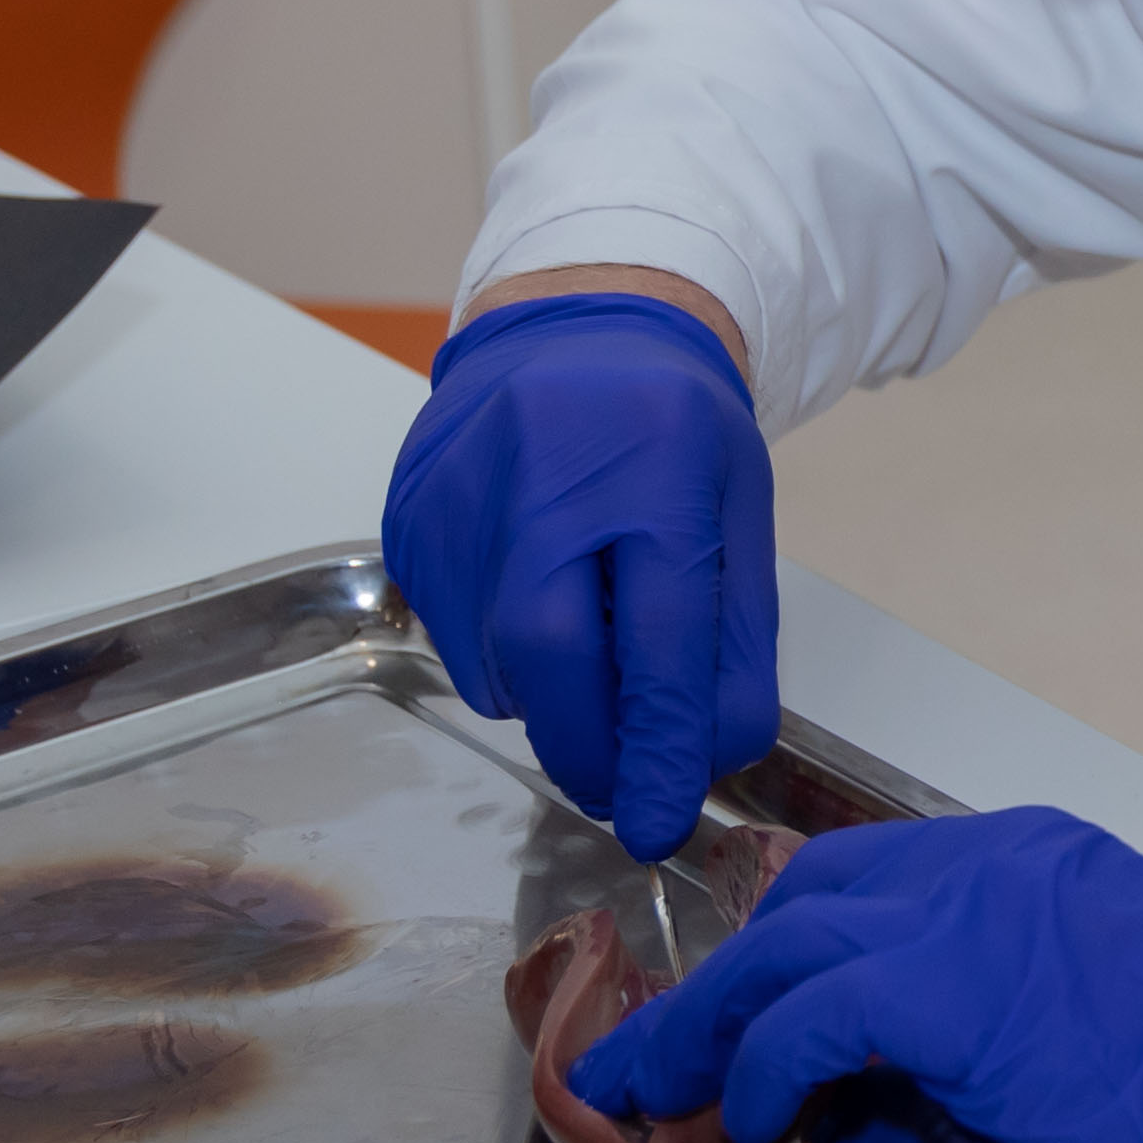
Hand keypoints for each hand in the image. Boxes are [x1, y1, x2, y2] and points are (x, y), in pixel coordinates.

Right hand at [385, 289, 779, 858]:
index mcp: (654, 466)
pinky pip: (449, 632)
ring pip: (493, 660)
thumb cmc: (671, 429)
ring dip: (547, 696)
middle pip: (546, 655)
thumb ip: (728, 642)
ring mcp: (460, 492)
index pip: (657, 638)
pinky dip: (499, 652)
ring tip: (587, 635)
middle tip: (615, 784)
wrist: (577, 322)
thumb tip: (701, 764)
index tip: (657, 820)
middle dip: (584, 747)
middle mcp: (543, 472)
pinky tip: (532, 591)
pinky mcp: (407, 515)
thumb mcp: (736, 515)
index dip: (656, 746)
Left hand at [567, 807, 1142, 1142]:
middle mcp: (1006, 864)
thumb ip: (977, 1063)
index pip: (860, 889)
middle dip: (712, 992)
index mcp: (1043, 865)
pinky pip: (820, 1010)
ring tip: (660, 1110)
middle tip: (649, 1074)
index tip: (718, 1042)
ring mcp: (994, 915)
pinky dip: (770, 1067)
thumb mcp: (1099, 1054)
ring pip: (790, 942)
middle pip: (801, 902)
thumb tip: (862, 1115)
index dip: (771, 966)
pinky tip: (771, 1127)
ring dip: (711, 1031)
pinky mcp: (985, 991)